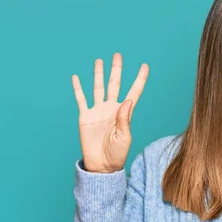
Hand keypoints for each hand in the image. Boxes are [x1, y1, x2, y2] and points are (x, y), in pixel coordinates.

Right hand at [73, 52, 148, 172]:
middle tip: (118, 55)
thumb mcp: (124, 138)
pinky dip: (78, 88)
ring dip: (98, 74)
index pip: (134, 92)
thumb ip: (124, 119)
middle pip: (114, 84)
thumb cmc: (117, 154)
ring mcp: (98, 111)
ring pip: (98, 88)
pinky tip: (76, 77)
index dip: (139, 79)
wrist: (102, 166)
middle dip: (116, 70)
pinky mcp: (85, 117)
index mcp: (124, 113)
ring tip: (99, 61)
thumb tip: (127, 101)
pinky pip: (81, 99)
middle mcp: (111, 109)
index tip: (145, 66)